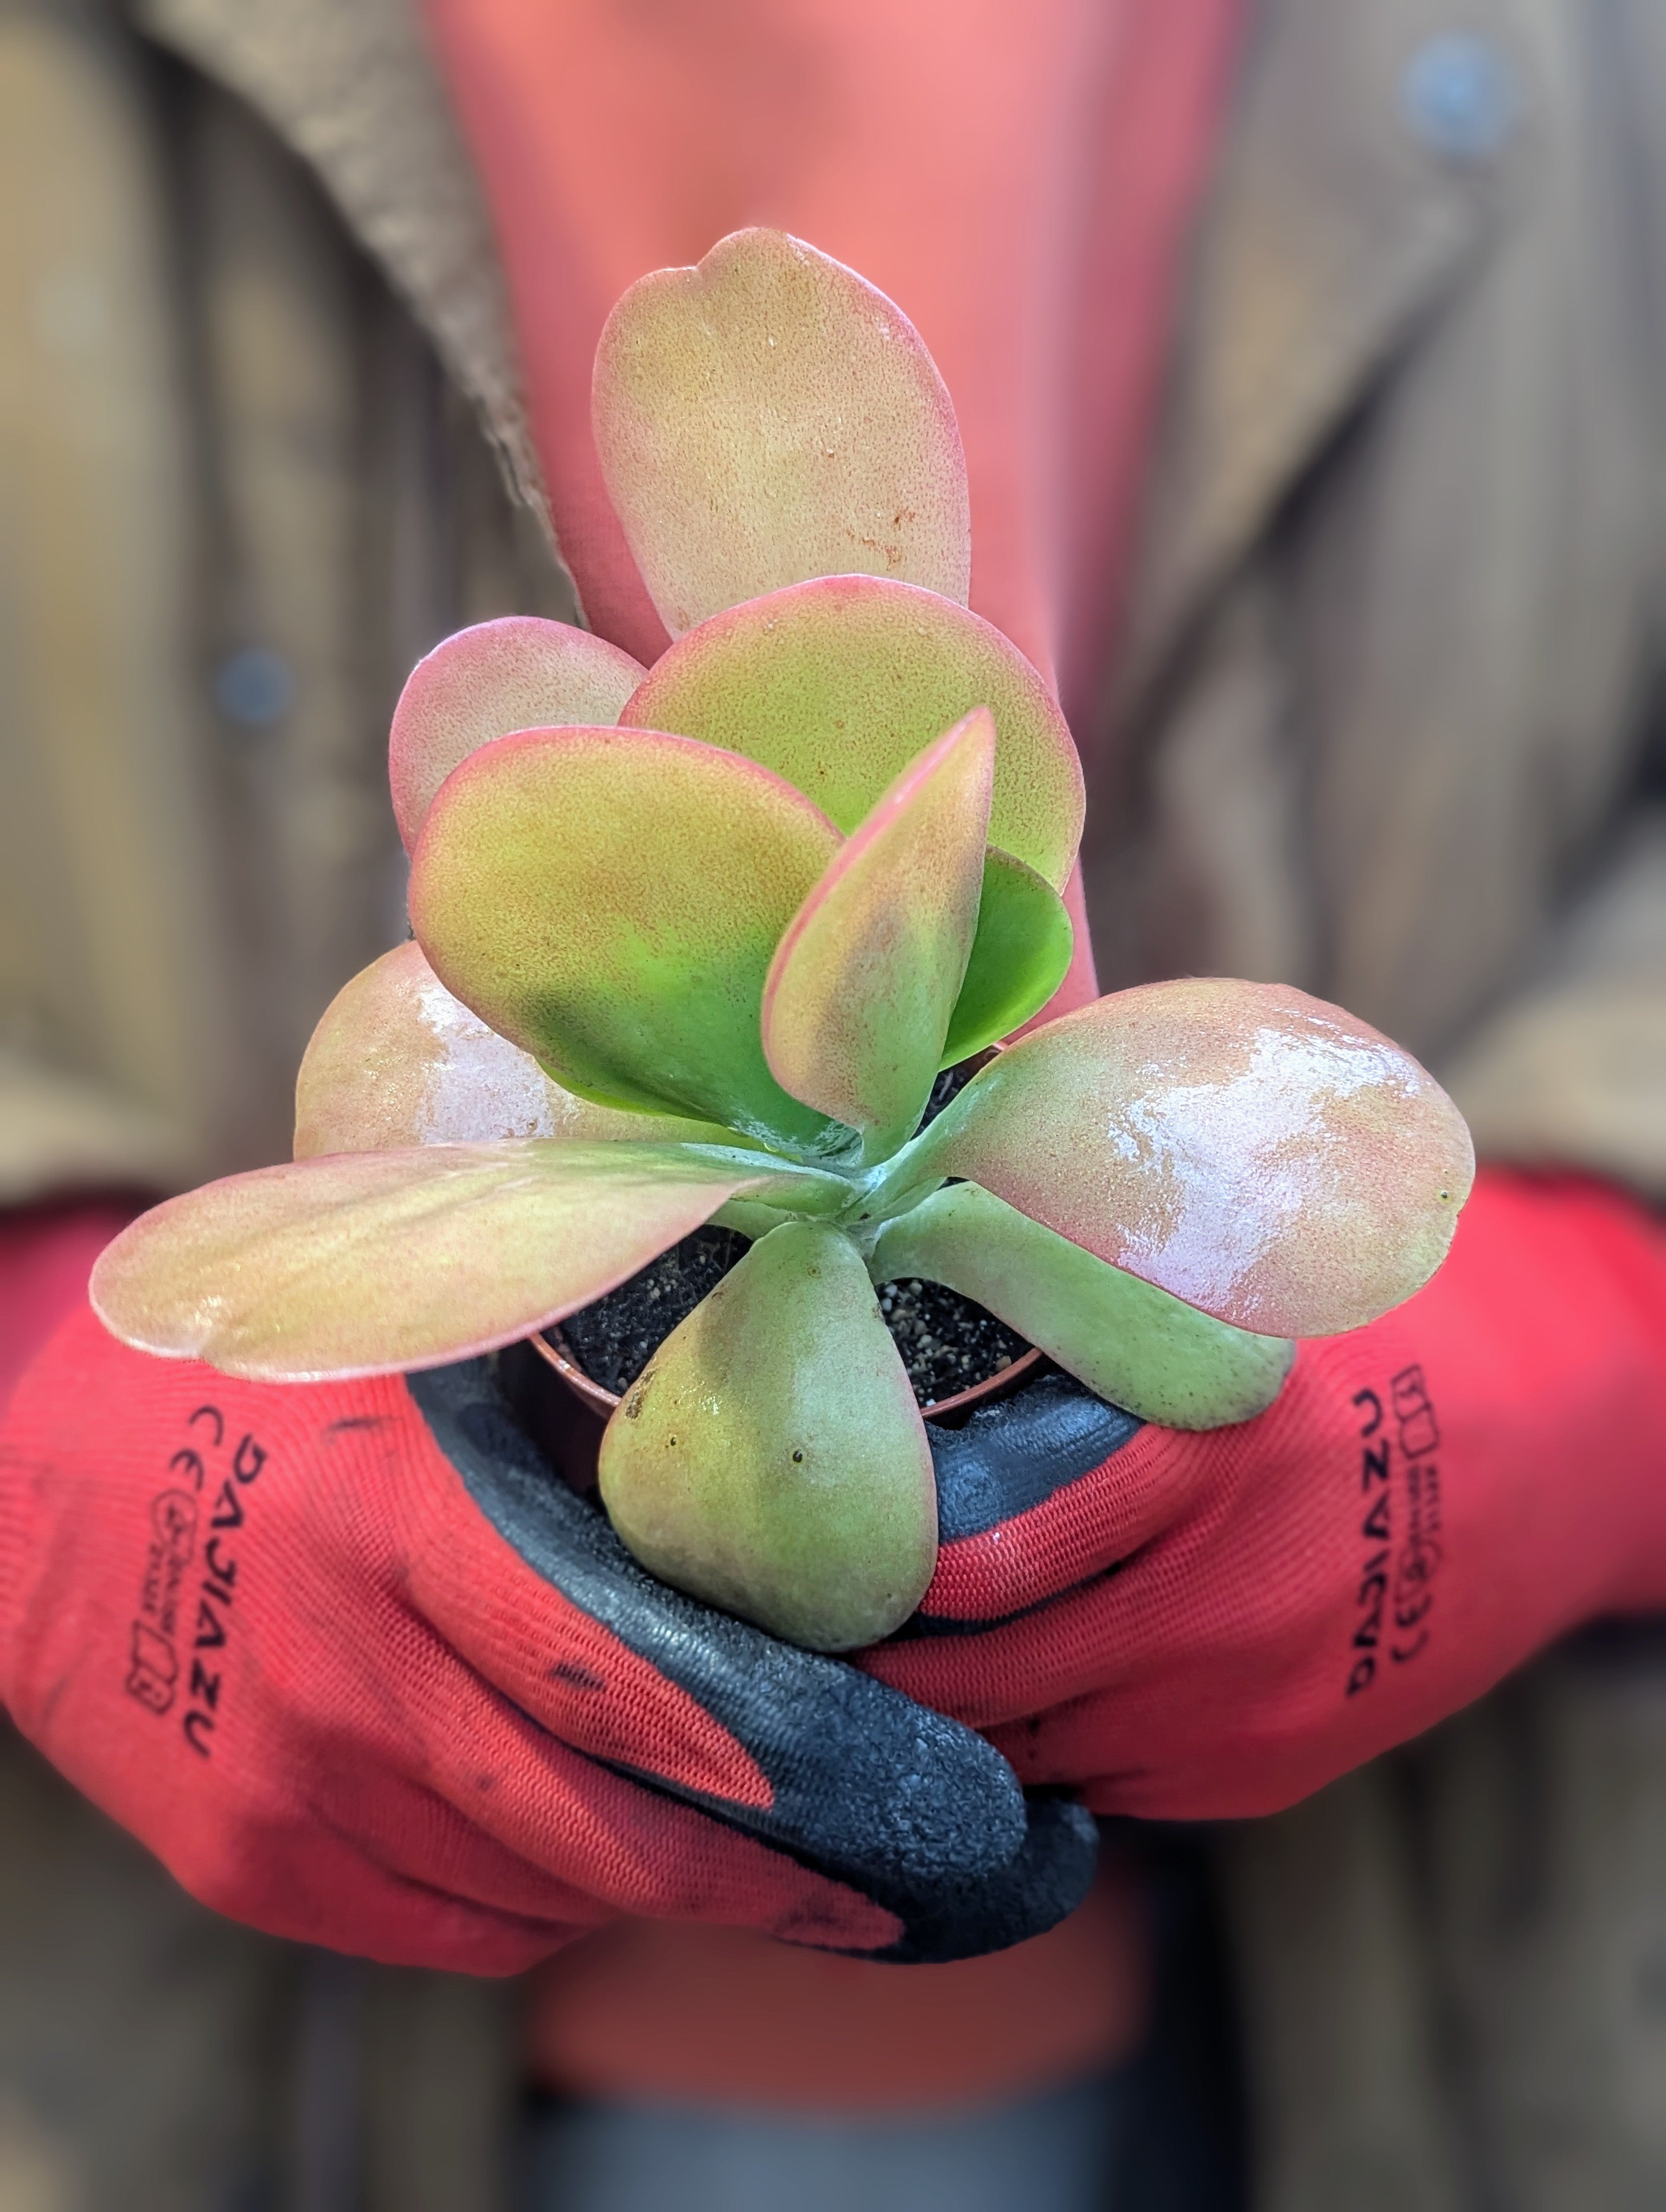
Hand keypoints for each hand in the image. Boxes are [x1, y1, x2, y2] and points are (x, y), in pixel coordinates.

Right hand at [0, 1306, 1093, 1970]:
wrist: (24, 1482)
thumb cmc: (269, 1388)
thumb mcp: (422, 1352)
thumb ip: (589, 1402)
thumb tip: (802, 1445)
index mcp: (397, 1525)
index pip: (642, 1684)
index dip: (805, 1766)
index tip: (938, 1802)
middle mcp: (336, 1679)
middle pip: (614, 1831)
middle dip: (788, 1878)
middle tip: (916, 1884)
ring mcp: (284, 1795)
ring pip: (547, 1897)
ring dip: (671, 1882)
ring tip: (763, 1842)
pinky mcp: (247, 1870)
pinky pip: (458, 1928)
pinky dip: (551, 1899)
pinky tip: (577, 1829)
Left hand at [864, 1170, 1665, 1817]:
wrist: (1551, 1458)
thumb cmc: (1354, 1344)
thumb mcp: (1236, 1288)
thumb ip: (1083, 1274)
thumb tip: (901, 1208)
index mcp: (1208, 1458)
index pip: (975, 1555)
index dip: (861, 1559)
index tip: (783, 1528)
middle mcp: (1228, 1600)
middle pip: (979, 1678)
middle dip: (866, 1660)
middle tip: (787, 1610)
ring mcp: (1251, 1705)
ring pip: (1025, 1750)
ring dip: (939, 1712)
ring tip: (862, 1652)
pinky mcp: (1268, 1771)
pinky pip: (1099, 1781)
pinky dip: (1034, 1740)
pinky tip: (1006, 1677)